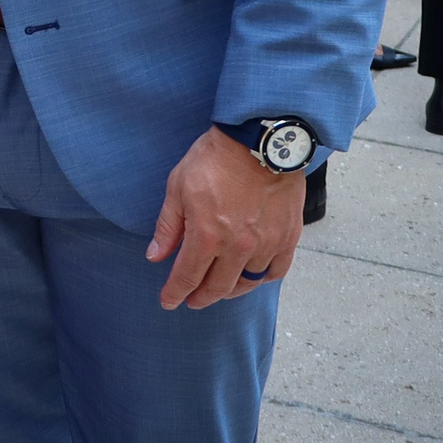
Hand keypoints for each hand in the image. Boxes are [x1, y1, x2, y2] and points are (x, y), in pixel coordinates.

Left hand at [147, 126, 304, 309]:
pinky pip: (275, 271)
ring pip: (247, 283)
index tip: (168, 301)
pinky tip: (251, 275)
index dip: (175, 293)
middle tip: (192, 300)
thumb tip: (155, 256)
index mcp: (207, 236)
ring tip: (219, 289)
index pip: (187, 277)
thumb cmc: (215, 159)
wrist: (259, 141)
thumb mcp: (178, 187)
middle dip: (200, 297)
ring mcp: (266, 245)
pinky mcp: (288, 237)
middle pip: (217, 287)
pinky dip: (262, 278)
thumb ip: (168, 227)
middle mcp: (237, 248)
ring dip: (230, 290)